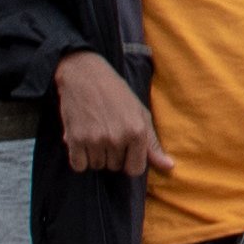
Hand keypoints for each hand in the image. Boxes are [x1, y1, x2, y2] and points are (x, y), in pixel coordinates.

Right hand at [51, 50, 168, 177]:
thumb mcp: (140, 113)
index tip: (124, 149)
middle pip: (114, 167)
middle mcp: (117, 138)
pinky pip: (78, 165)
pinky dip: (79, 158)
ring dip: (94, 155)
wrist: (85, 75)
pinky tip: (81, 141)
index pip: (135, 169)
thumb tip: (168, 167)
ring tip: (94, 133)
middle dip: (111, 155)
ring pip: (96, 165)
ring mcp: (95, 139)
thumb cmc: (116, 93)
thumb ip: (152, 143)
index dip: (129, 161)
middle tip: (107, 132)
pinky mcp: (75, 139)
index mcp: (137, 131)